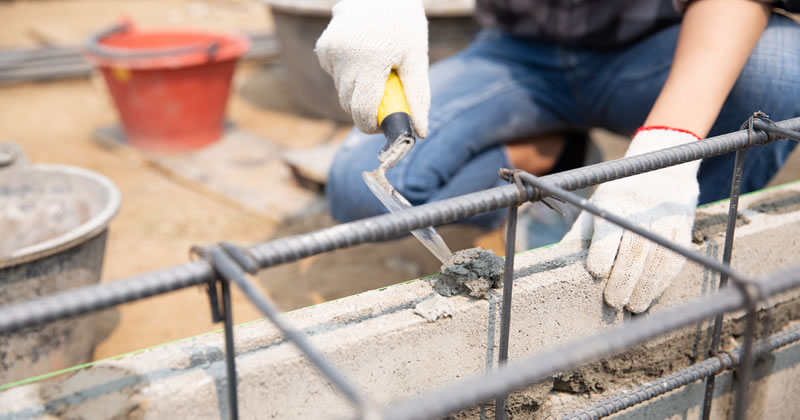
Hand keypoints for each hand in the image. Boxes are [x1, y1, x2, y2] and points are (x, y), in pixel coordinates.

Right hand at [315, 0, 429, 136]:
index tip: (384, 125)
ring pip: (341, 91)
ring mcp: (330, 51)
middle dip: (366, 108)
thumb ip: (417, 97)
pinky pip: (336, 75)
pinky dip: (348, 74)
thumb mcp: (416, 58)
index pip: (361, 111)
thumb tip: (420, 132)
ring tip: (376, 69)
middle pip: (349, 104)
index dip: (372, 125)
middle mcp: (344, 56)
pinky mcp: (323, 48)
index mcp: (370, 60)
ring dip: (358, 90)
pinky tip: (362, 56)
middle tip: (386, 95)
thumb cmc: (404, 23)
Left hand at [564, 127, 701, 312]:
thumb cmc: (618, 198)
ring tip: (633, 306)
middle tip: (614, 302)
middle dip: (624, 279)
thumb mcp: (595, 207)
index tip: (596, 273)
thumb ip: (580, 235)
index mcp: (614, 203)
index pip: (609, 230)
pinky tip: (651, 295)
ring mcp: (665, 221)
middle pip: (634, 250)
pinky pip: (674, 260)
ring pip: (657, 258)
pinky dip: (663, 282)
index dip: (603, 252)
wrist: (662, 173)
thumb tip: (556, 263)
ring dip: (645, 287)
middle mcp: (641, 211)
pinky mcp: (682, 230)